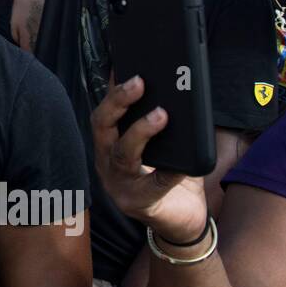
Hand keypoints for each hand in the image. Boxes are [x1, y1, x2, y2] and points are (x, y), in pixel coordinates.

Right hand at [91, 76, 207, 244]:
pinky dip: (170, 171)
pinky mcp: (137, 203)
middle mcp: (107, 162)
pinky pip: (155, 183)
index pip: (104, 112)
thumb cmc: (172, 175)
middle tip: (140, 82)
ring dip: (140, 131)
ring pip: (122, 153)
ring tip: (161, 114)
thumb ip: (160, 120)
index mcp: (110, 144)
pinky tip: (183, 163)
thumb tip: (175, 88)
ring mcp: (118, 184)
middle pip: (102, 127)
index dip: (112, 89)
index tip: (123, 66)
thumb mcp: (165, 144)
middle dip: (119, 101)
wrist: (182, 221)